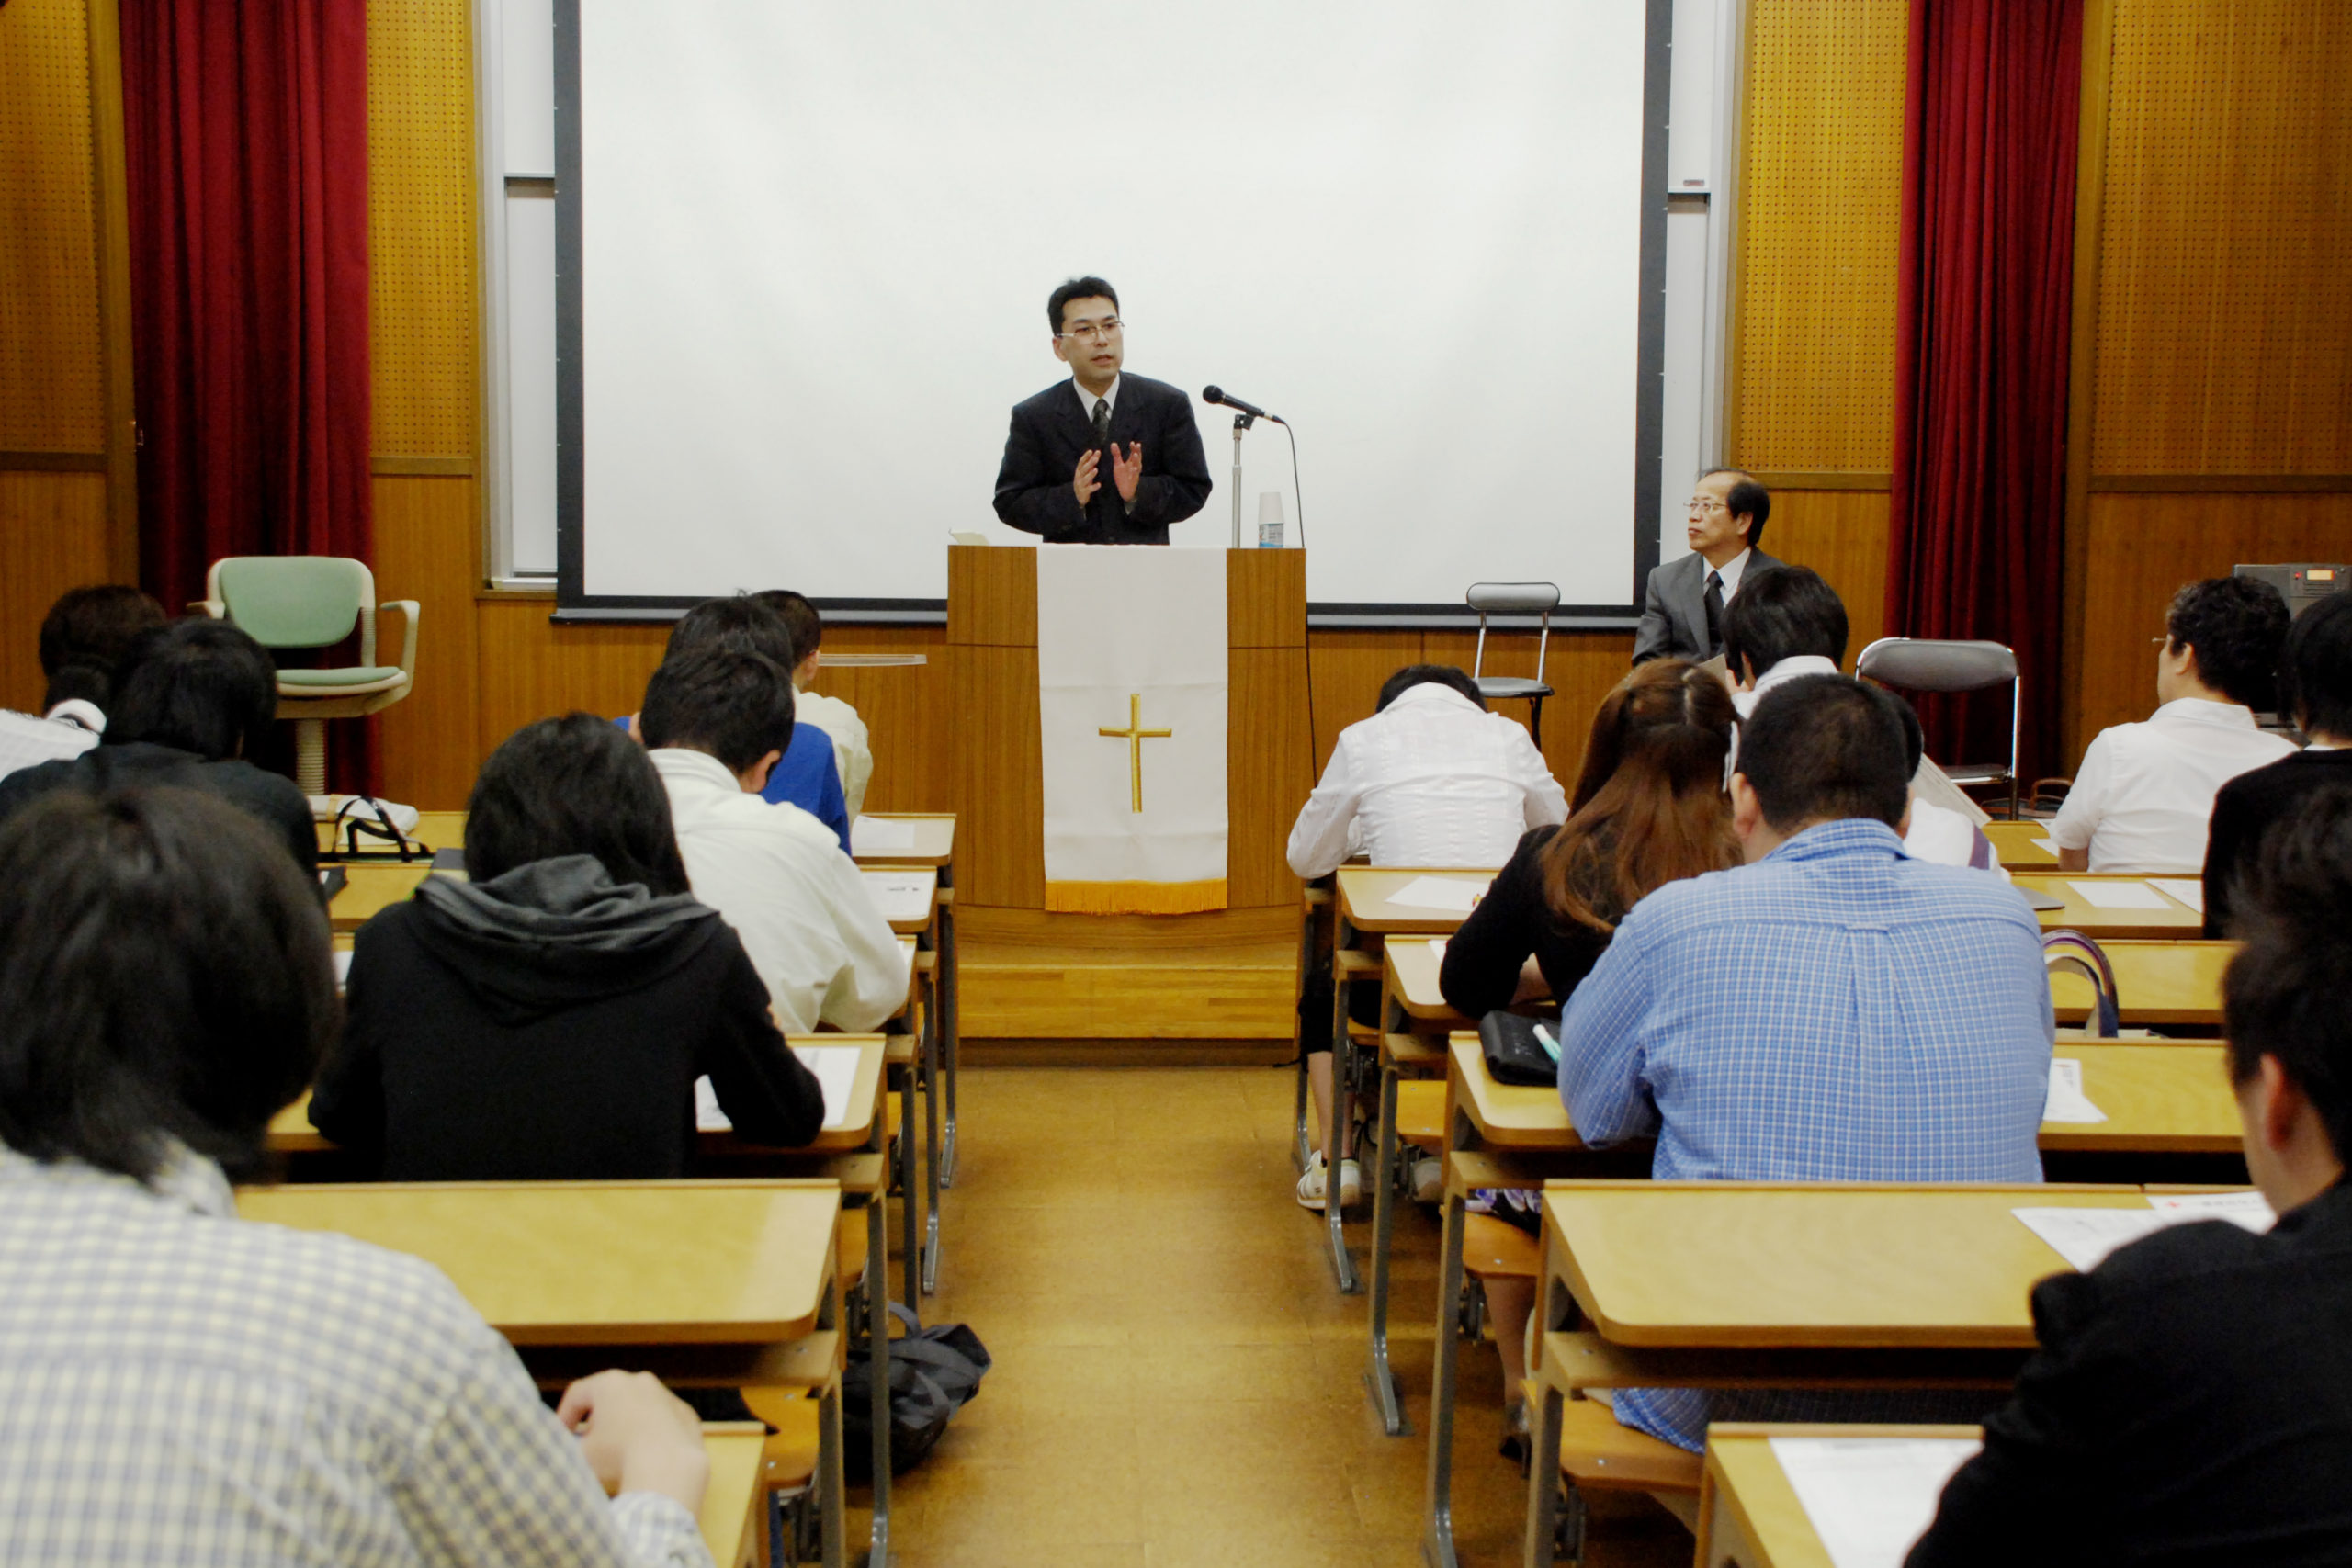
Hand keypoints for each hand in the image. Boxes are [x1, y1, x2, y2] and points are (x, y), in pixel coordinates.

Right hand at [556, 1369, 709, 1514]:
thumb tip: (565, 1448)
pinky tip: (646, 1458)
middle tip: (588, 1444)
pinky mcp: (686, 1414)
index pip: (577, 1394)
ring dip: (625, 1426)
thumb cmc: (618, 1458)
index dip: (564, 1416)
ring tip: (618, 1454)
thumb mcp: (580, 1455)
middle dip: (595, 1420)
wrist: (669, 1469)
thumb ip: (567, 1447)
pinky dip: (652, 1436)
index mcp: (610, 1384)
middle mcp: (640, 1381)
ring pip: (637, 1408)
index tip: (560, 1436)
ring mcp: (667, 1396)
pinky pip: (662, 1423)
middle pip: (609, 1398)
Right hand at [1072, 449, 1100, 506]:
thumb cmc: (1084, 481)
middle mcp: (1078, 477)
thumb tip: (1097, 452)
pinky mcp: (1083, 492)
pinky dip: (1094, 487)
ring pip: (1085, 479)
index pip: (1081, 462)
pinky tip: (1099, 484)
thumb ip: (1092, 462)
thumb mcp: (1087, 472)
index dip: (1086, 457)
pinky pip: (1089, 489)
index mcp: (1079, 471)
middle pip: (1084, 469)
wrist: (1078, 497)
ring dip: (1091, 474)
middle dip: (1089, 463)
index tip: (1091, 451)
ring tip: (1096, 470)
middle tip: (1096, 459)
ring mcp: (1080, 484)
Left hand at [1112, 441, 1143, 502]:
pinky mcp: (1133, 481)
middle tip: (1137, 445)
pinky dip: (1135, 472)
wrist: (1124, 490)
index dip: (1133, 448)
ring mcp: (1135, 474)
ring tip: (1135, 454)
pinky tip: (1134, 469)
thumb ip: (1116, 454)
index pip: (1134, 453)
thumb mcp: (1118, 464)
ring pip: (1137, 466)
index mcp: (1131, 463)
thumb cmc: (1122, 477)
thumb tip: (1113, 443)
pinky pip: (1134, 476)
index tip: (1132, 442)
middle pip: (1137, 458)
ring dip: (1137, 460)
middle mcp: (1134, 467)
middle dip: (1137, 452)